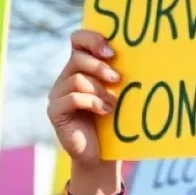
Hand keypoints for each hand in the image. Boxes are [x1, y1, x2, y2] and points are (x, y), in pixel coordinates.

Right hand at [47, 30, 119, 165]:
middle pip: (77, 57)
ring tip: (112, 104)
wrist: (100, 155)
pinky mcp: (55, 112)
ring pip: (77, 78)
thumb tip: (140, 56)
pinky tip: (104, 111)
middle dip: (100, 66)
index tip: (112, 51)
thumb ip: (117, 75)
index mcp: (80, 67)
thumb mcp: (116, 94)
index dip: (92, 39)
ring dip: (99, 90)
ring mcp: (57, 94)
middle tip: (118, 79)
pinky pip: (72, 98)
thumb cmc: (112, 122)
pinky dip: (92, 102)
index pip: (78, 39)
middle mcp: (66, 77)